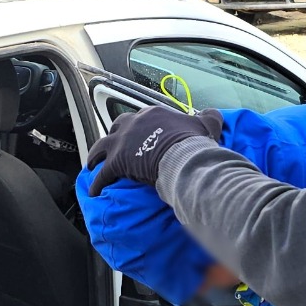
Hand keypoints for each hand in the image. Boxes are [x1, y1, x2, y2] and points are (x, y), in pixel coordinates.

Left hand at [87, 107, 223, 195]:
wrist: (183, 157)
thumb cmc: (195, 142)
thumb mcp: (208, 124)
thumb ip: (210, 117)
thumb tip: (213, 113)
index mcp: (153, 114)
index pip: (142, 117)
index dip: (140, 127)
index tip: (141, 135)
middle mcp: (134, 123)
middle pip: (118, 127)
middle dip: (115, 136)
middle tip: (114, 147)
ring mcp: (122, 142)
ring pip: (101, 146)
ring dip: (95, 155)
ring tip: (92, 164)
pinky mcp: (117, 162)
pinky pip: (102, 174)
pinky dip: (97, 183)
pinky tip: (94, 192)